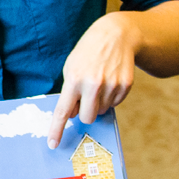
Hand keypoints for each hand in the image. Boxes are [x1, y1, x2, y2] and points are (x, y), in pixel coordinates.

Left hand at [48, 13, 138, 148]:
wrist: (116, 35)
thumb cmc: (88, 53)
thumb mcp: (71, 68)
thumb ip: (69, 93)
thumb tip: (72, 116)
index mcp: (74, 79)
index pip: (63, 111)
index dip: (57, 129)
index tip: (53, 144)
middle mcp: (93, 84)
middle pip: (86, 118)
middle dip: (84, 112)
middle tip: (85, 98)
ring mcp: (111, 85)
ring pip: (101, 111)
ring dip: (98, 103)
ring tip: (99, 82)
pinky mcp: (126, 86)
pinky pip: (114, 104)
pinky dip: (110, 97)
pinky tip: (109, 80)